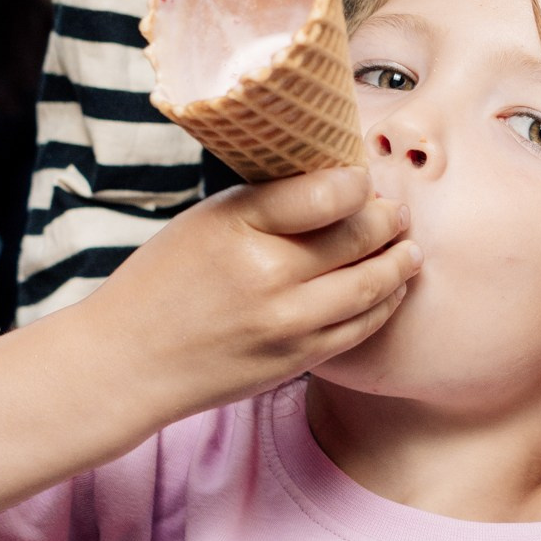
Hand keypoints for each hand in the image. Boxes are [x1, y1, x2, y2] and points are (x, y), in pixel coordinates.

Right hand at [88, 167, 420, 419]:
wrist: (130, 361)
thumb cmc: (165, 282)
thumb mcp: (205, 222)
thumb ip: (268, 205)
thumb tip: (337, 186)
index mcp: (239, 226)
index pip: (328, 191)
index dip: (358, 182)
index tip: (364, 180)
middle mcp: (268, 275)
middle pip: (359, 236)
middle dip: (389, 219)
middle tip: (397, 211)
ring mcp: (287, 323)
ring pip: (371, 286)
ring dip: (399, 263)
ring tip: (409, 250)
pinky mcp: (297, 359)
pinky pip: (359, 328)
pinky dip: (383, 304)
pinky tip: (390, 289)